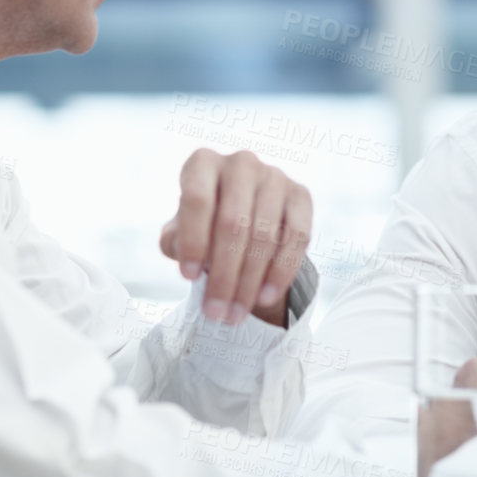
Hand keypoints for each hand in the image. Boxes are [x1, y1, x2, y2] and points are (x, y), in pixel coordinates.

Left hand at [159, 149, 310, 326]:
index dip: (193, 241)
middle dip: (223, 275)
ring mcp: (275, 176)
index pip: (198, 200)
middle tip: (215, 312)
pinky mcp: (301, 195)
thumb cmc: (202, 225)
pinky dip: (281, 272)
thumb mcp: (179, 231)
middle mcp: (241, 162)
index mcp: (203, 163)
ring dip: (249, 282)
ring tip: (235, 314)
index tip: (187, 278)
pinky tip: (264, 297)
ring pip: (265, 235)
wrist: (244, 217)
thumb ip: (175, 240)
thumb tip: (186, 255)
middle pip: (233, 223)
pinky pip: (297, 237)